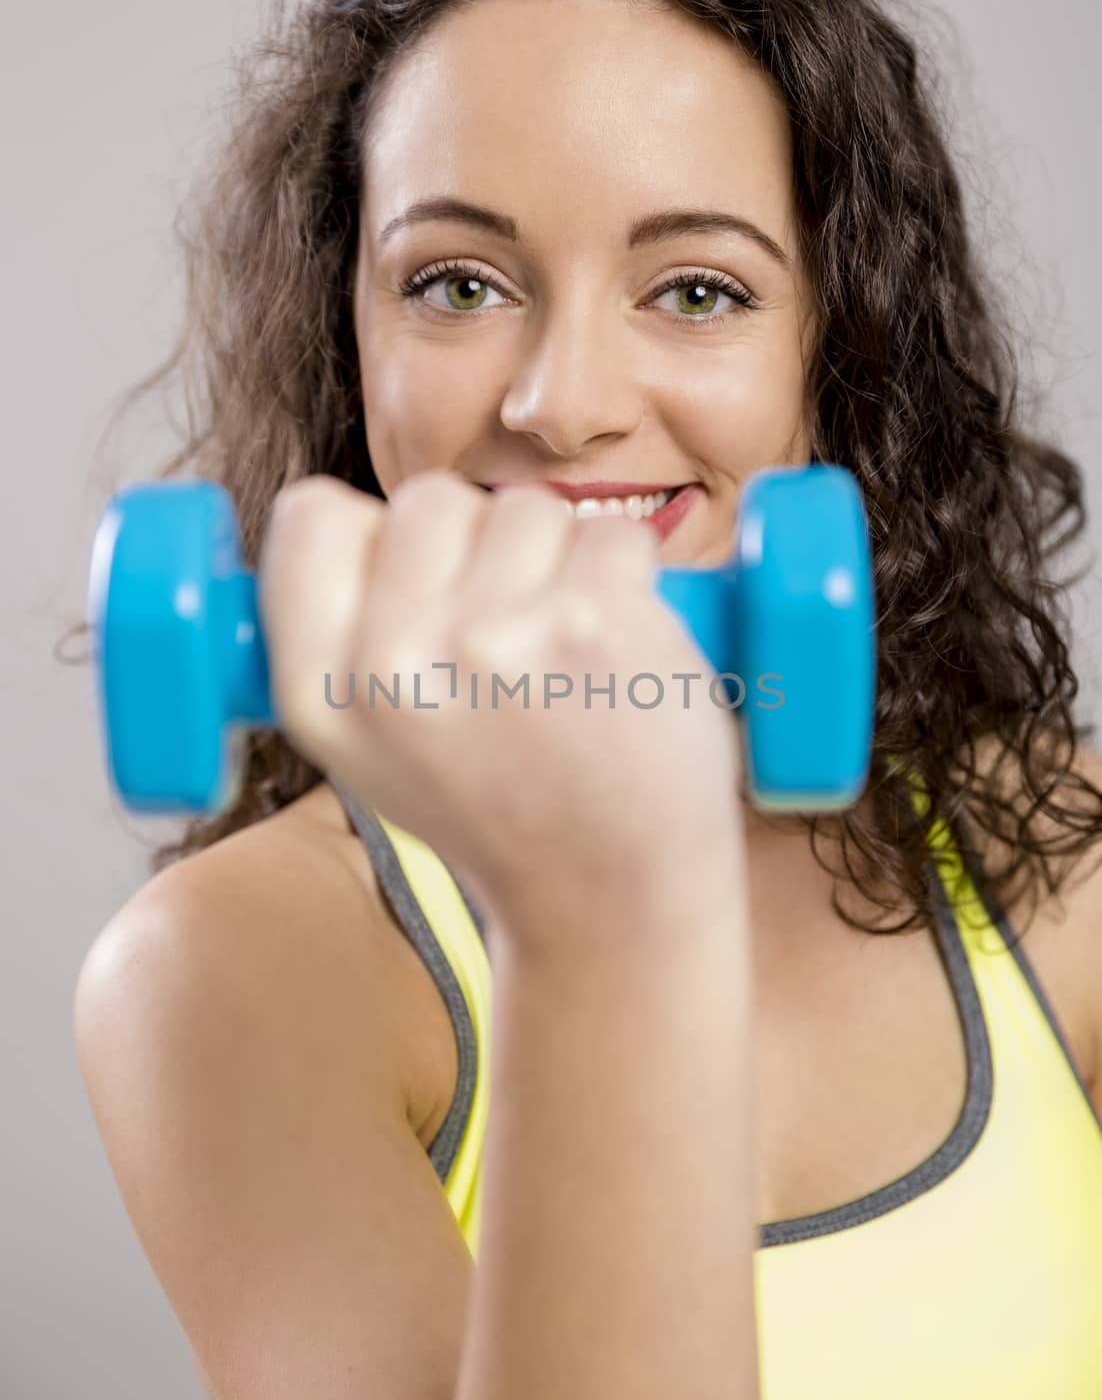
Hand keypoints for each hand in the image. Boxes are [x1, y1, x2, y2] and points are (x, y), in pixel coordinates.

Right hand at [257, 470, 745, 930]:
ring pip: (524, 510)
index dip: (371, 531)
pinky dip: (628, 580)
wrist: (608, 900)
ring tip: (564, 658)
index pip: (309, 515)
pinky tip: (619, 656)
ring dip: (558, 563)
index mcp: (318, 694)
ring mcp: (490, 641)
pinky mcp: (590, 624)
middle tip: (509, 638)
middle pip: (429, 499)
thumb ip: (339, 638)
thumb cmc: (497, 811)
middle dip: (479, 546)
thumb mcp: (367, 752)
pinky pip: (611, 536)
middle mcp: (389, 666)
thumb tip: (333, 518)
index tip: (416, 576)